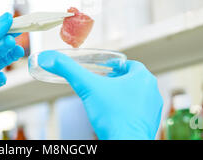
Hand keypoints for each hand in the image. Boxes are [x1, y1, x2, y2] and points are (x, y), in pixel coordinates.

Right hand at [38, 51, 162, 139]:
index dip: (116, 66)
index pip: (130, 64)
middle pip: (133, 80)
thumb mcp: (86, 87)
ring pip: (137, 96)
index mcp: (143, 78)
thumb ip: (68, 69)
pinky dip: (127, 111)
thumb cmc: (112, 117)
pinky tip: (114, 116)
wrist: (125, 145)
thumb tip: (49, 57)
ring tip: (107, 100)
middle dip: (118, 81)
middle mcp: (153, 91)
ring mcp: (154, 109)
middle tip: (104, 84)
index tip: (105, 70)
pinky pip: (139, 112)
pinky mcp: (151, 124)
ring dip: (123, 96)